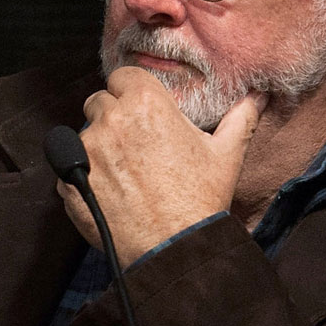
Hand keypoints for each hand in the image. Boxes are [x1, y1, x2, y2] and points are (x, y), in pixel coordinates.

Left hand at [57, 67, 262, 267]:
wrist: (173, 249)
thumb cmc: (200, 201)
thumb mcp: (227, 155)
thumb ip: (240, 118)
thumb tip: (257, 97)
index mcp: (146, 104)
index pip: (123, 76)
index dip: (131, 91)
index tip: (140, 109)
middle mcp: (111, 120)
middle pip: (99, 102)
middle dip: (112, 116)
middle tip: (134, 143)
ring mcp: (86, 150)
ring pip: (83, 135)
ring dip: (97, 147)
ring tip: (125, 172)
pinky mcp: (68, 180)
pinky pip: (69, 168)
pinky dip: (83, 176)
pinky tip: (109, 192)